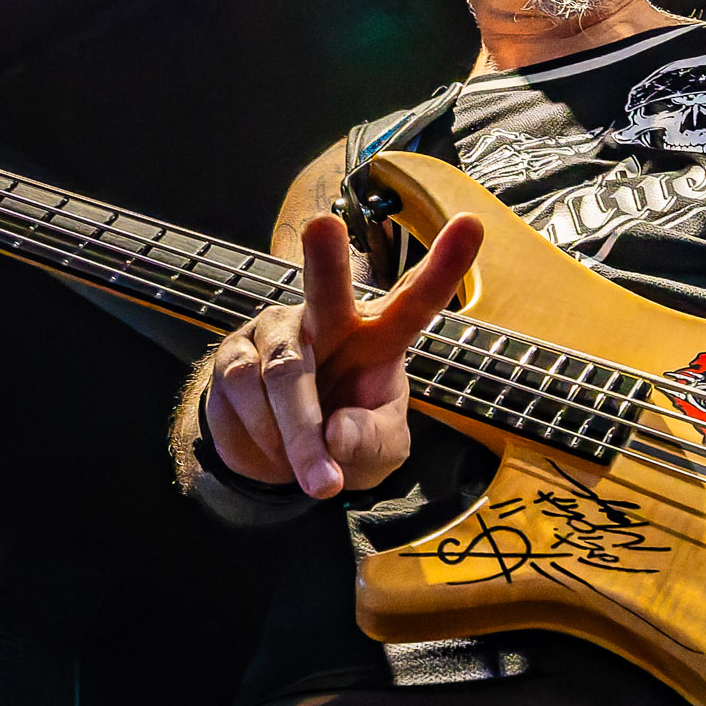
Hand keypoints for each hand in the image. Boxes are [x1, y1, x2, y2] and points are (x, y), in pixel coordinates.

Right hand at [203, 211, 483, 497]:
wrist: (280, 459)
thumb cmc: (348, 437)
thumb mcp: (380, 453)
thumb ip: (370, 442)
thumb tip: (336, 433)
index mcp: (381, 336)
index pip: (416, 300)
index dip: (443, 265)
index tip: (470, 225)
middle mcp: (328, 320)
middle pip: (326, 287)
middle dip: (325, 259)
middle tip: (323, 226)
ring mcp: (278, 332)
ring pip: (283, 373)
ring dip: (299, 435)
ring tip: (319, 480)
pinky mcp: (235, 354)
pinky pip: (244, 392)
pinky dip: (264, 433)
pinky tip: (274, 449)